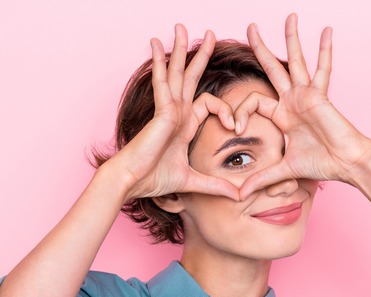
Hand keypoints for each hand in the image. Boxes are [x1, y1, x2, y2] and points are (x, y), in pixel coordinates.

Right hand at [115, 25, 239, 200]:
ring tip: (182, 27)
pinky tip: (159, 45)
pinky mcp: (162, 111)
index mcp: (184, 124)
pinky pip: (163, 81)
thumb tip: (238, 196)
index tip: (236, 127)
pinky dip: (161, 63)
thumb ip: (215, 186)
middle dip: (199, 55)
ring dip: (180, 49)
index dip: (227, 110)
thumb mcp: (193, 182)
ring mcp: (168, 109)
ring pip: (176, 72)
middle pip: (190, 76)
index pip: (209, 103)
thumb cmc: (154, 180)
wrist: (132, 181)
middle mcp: (176, 112)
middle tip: (210, 33)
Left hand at [236, 14, 370, 197]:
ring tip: (289, 16)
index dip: (238, 112)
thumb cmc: (322, 164)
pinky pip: (322, 68)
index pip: (254, 102)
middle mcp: (293, 100)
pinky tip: (326, 31)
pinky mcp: (318, 95)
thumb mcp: (284, 170)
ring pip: (295, 60)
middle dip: (260, 48)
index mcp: (283, 115)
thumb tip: (239, 195)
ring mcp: (306, 95)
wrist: (347, 164)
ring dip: (290, 38)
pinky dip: (324, 50)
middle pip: (272, 68)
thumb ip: (262, 178)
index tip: (232, 128)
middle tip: (249, 27)